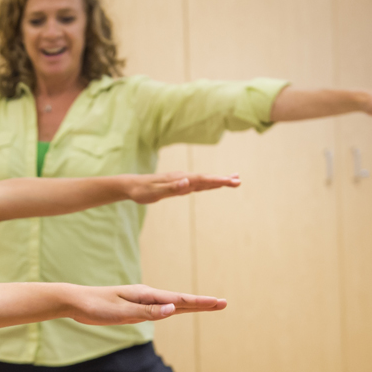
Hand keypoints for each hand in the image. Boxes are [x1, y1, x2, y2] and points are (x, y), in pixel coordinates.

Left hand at [67, 284, 226, 325]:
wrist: (75, 301)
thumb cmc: (95, 307)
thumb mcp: (121, 312)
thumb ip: (147, 312)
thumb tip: (173, 310)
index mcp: (146, 295)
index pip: (179, 301)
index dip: (201, 303)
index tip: (219, 302)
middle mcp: (147, 296)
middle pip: (180, 301)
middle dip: (201, 303)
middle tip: (222, 303)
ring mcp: (141, 301)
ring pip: (171, 305)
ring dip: (190, 306)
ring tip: (208, 305)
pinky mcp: (133, 308)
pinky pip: (159, 310)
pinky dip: (173, 310)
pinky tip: (177, 310)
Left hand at [126, 172, 240, 203]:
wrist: (131, 185)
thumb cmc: (142, 191)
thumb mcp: (155, 192)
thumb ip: (171, 188)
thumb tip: (187, 182)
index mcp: (180, 179)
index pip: (202, 180)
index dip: (217, 180)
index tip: (231, 181)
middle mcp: (183, 178)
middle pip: (206, 178)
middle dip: (223, 180)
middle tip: (239, 180)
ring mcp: (182, 181)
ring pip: (204, 180)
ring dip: (218, 180)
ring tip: (233, 179)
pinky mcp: (179, 185)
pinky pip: (197, 184)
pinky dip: (208, 184)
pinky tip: (214, 185)